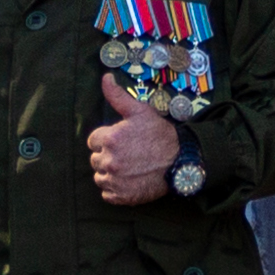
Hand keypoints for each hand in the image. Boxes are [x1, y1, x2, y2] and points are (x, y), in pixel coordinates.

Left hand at [87, 90, 186, 204]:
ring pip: (100, 177)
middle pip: (95, 160)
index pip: (93, 141)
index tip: (121, 141)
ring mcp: (115, 180)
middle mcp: (110, 161)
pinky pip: (107, 194)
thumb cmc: (160, 134)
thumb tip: (105, 77)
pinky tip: (129, 181)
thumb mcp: (140, 111)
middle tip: (128, 154)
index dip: (106, 140)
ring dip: (110, 173)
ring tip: (128, 168)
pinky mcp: (121, 196)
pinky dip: (115, 189)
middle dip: (108, 156)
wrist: (180, 162)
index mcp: (110, 139)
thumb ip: (117, 96)